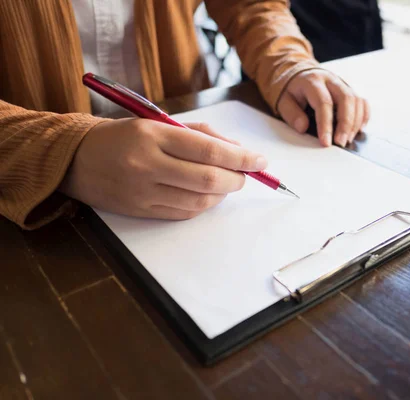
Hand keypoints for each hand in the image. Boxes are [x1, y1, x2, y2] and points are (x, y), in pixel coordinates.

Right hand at [60, 119, 267, 219]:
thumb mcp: (157, 122)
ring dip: (223, 194)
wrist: (75, 159)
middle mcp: (147, 164)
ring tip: (227, 183)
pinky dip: (204, 205)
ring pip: (199, 200)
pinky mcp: (140, 211)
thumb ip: (199, 134)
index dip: (241, 158)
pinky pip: (184, 213)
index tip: (260, 161)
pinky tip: (207, 195)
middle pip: (208, 179)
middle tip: (246, 174)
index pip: (209, 149)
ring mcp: (143, 191)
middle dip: (237, 179)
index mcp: (153, 135)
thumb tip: (238, 149)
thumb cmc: (123, 136)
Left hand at [277, 69, 369, 147]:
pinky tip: (359, 130)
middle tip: (341, 142)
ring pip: (356, 100)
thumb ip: (291, 114)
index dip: (326, 124)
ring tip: (348, 140)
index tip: (326, 142)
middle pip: (346, 99)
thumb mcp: (284, 101)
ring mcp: (342, 84)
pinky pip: (362, 102)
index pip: (324, 103)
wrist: (299, 75)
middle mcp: (331, 80)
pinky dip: (364, 116)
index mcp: (313, 81)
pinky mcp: (349, 90)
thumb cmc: (292, 91)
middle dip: (346, 124)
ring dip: (355, 122)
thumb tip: (302, 127)